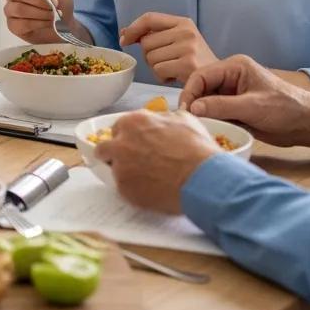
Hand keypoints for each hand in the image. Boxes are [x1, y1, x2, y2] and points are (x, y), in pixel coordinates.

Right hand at [3, 0, 92, 44]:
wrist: (65, 25)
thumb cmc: (60, 4)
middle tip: (54, 4)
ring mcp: (11, 10)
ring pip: (19, 8)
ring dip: (40, 12)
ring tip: (53, 15)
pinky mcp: (13, 26)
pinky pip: (21, 24)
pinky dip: (37, 23)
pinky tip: (46, 22)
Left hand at [95, 111, 218, 213]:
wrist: (204, 179)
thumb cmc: (197, 150)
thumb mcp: (183, 120)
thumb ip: (163, 118)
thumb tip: (160, 121)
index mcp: (134, 122)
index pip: (118, 128)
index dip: (127, 138)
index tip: (134, 145)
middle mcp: (122, 142)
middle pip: (105, 148)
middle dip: (116, 154)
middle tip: (134, 163)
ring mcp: (120, 166)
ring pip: (111, 169)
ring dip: (124, 173)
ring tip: (144, 179)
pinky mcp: (124, 188)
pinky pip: (122, 188)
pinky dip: (133, 190)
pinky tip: (150, 190)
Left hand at [119, 12, 216, 83]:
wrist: (219, 81)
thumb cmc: (194, 62)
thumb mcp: (178, 41)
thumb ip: (155, 35)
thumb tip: (124, 33)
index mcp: (183, 22)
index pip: (149, 18)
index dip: (133, 29)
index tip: (124, 40)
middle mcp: (186, 32)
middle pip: (146, 42)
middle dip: (150, 56)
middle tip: (167, 62)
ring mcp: (188, 47)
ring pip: (150, 58)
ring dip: (156, 68)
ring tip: (174, 69)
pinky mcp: (187, 64)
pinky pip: (158, 70)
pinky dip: (162, 78)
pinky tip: (176, 77)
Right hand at [181, 55, 309, 149]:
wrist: (307, 124)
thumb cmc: (286, 109)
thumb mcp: (253, 107)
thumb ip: (222, 106)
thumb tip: (193, 109)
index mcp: (234, 67)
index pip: (201, 75)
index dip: (189, 92)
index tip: (184, 111)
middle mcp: (229, 78)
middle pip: (200, 88)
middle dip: (193, 104)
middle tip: (188, 122)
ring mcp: (231, 94)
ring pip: (205, 102)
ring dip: (201, 115)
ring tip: (197, 128)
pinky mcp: (234, 108)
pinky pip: (215, 113)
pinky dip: (211, 122)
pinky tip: (208, 131)